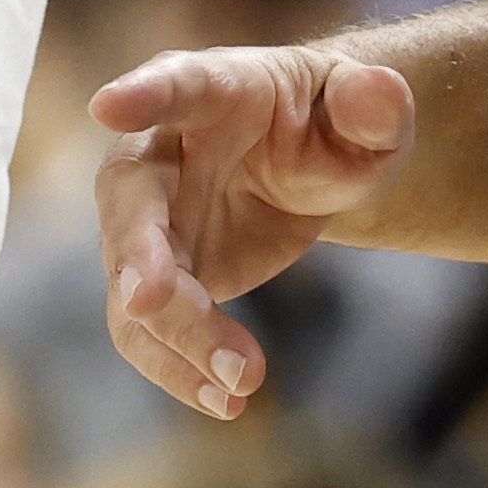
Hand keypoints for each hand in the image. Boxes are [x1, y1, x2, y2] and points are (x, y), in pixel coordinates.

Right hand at [89, 42, 414, 415]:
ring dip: (175, 333)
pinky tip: (225, 402)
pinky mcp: (158, 279)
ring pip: (131, 283)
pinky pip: (148, 331)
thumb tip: (381, 94)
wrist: (308, 169)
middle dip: (136, 250)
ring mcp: (148, 220)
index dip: (141, 95)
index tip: (106, 104)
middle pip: (132, 201)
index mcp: (209, 89)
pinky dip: (181, 370)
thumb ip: (373, 104)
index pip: (172, 85)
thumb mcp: (369, 114)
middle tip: (151, 298)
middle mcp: (157, 151)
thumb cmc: (330, 125)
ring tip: (242, 382)